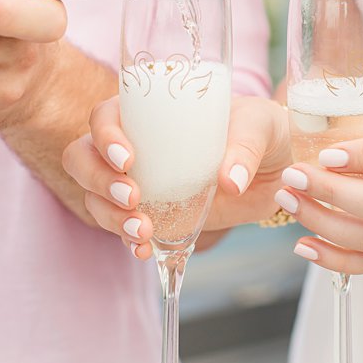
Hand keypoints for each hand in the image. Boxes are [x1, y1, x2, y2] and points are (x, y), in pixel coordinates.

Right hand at [64, 95, 291, 259]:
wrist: (279, 170)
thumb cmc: (263, 131)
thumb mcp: (261, 125)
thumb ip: (246, 146)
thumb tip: (229, 181)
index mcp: (150, 113)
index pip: (105, 116)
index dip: (105, 136)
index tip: (128, 159)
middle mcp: (134, 145)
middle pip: (83, 157)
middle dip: (97, 180)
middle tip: (132, 198)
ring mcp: (137, 182)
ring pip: (95, 196)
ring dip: (109, 215)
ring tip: (143, 230)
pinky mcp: (151, 214)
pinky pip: (120, 228)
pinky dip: (126, 241)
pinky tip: (144, 249)